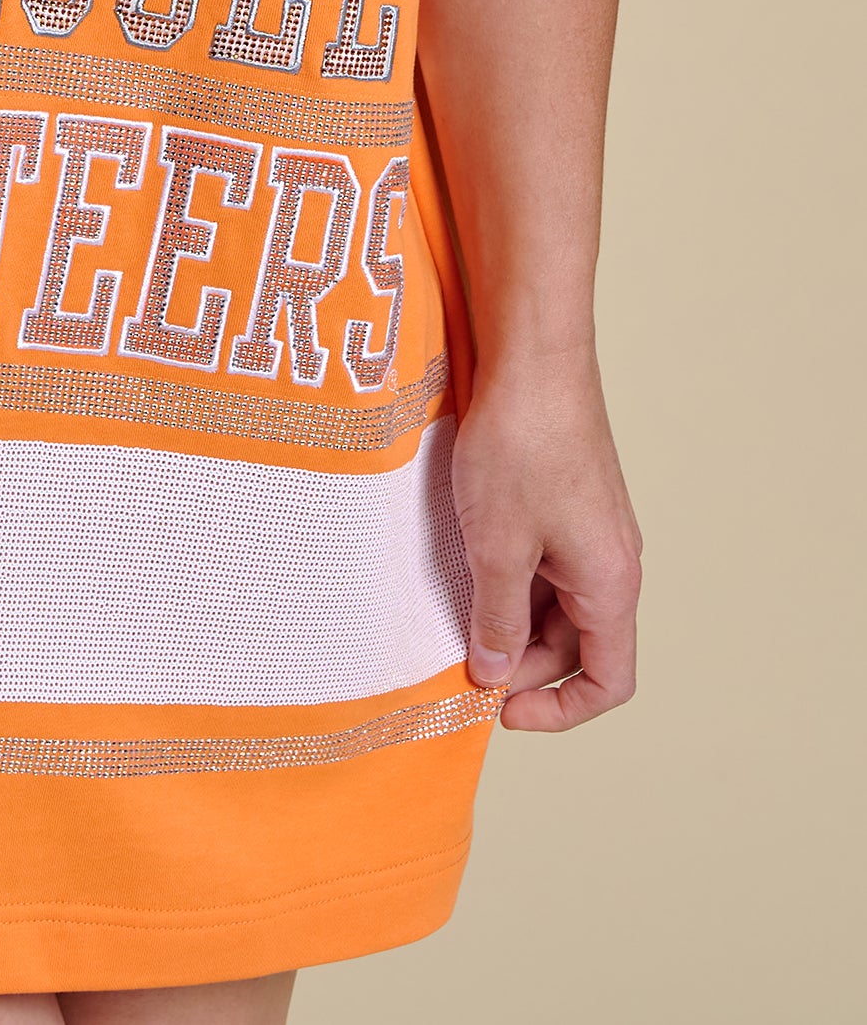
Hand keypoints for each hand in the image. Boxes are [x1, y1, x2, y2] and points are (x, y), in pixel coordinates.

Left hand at [451, 354, 641, 730]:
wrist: (534, 356)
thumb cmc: (522, 445)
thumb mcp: (497, 546)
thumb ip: (498, 618)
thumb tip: (496, 674)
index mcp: (612, 584)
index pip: (610, 680)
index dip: (560, 711)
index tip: (502, 711)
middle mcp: (613, 561)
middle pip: (578, 645)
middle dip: (522, 664)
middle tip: (459, 662)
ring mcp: (592, 528)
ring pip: (557, 602)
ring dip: (511, 617)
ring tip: (453, 615)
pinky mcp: (567, 499)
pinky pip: (545, 560)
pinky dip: (509, 577)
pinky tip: (462, 564)